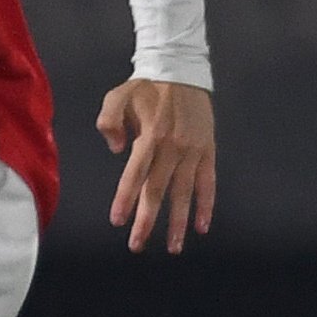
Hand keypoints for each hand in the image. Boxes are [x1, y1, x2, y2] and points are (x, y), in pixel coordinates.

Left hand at [96, 79, 216, 254]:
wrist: (182, 69)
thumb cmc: (146, 86)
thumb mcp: (117, 96)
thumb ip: (109, 122)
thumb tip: (116, 150)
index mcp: (150, 136)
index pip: (135, 175)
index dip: (126, 199)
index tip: (118, 220)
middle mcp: (172, 148)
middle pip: (157, 190)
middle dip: (147, 220)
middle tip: (137, 244)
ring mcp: (192, 151)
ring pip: (184, 193)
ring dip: (179, 222)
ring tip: (174, 247)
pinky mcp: (207, 150)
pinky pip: (207, 183)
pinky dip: (206, 205)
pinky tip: (202, 226)